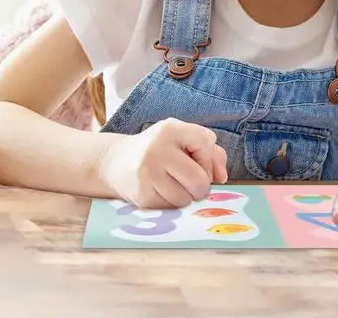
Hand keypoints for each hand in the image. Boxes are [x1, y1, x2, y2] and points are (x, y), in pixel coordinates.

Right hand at [100, 118, 227, 208]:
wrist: (116, 162)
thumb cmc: (159, 149)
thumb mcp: (183, 139)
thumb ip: (210, 152)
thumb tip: (221, 177)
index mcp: (171, 129)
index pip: (206, 143)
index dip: (208, 158)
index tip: (198, 162)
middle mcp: (158, 149)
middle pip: (199, 178)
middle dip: (201, 185)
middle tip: (191, 182)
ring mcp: (147, 173)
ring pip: (186, 197)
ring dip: (186, 196)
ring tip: (174, 185)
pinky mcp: (141, 195)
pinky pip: (171, 207)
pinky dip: (172, 203)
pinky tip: (161, 191)